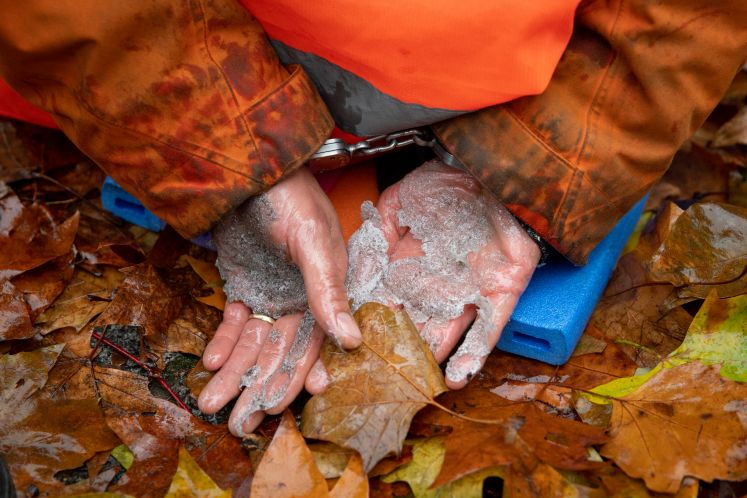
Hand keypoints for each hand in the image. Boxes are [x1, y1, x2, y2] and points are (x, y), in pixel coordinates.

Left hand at [197, 167, 360, 435]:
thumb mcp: (314, 243)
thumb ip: (328, 292)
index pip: (310, 345)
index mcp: (323, 293)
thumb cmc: (291, 199)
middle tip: (237, 425)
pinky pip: (233, 320)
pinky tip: (210, 361)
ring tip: (210, 404)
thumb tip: (353, 342)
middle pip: (276, 352)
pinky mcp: (243, 283)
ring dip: (232, 372)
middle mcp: (298, 299)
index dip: (295, 378)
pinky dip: (222, 340)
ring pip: (251, 342)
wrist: (252, 168)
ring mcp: (269, 292)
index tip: (276, 408)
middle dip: (256, 387)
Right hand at [309, 160, 539, 391]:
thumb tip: (361, 265)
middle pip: (419, 325)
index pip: (393, 303)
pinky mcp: (503, 292)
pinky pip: (489, 330)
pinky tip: (458, 377)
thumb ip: (379, 229)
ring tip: (415, 385)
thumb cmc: (446, 181)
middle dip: (405, 351)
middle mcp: (441, 283)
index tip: (363, 348)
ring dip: (433, 359)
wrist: (492, 170)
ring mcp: (472, 290)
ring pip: (450, 334)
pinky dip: (474, 354)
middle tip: (386, 376)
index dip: (380, 326)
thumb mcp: (401, 200)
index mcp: (416, 264)